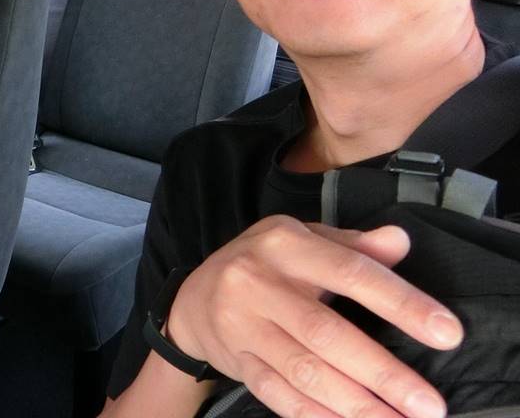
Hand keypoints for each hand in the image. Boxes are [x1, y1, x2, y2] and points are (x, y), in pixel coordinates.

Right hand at [165, 216, 459, 417]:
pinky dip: (317, 415)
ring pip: (304, 371)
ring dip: (356, 404)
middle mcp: (256, 282)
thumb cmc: (264, 265)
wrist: (193, 299)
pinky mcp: (236, 361)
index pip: (350, 272)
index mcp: (282, 244)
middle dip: (382, 373)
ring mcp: (241, 325)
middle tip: (429, 405)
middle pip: (326, 333)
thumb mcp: (302, 239)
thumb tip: (400, 242)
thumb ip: (352, 245)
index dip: (400, 303)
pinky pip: (279, 394)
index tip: (446, 333)